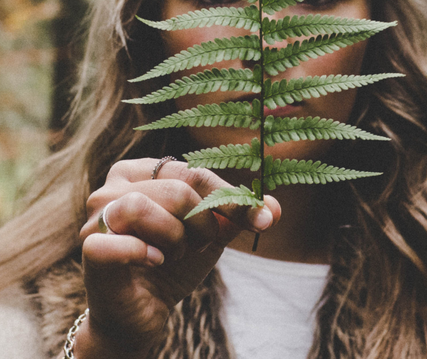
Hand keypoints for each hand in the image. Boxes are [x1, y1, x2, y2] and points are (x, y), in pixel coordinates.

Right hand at [77, 158, 279, 358]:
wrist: (141, 314)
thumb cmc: (172, 263)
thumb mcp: (210, 236)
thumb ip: (237, 217)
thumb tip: (275, 209)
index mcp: (141, 170)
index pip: (193, 171)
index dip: (231, 198)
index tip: (263, 220)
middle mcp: (113, 185)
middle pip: (174, 190)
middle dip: (201, 225)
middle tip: (197, 246)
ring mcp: (96, 216)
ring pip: (142, 207)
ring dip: (173, 238)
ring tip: (173, 254)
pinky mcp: (91, 248)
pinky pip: (120, 241)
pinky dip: (144, 253)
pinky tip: (154, 262)